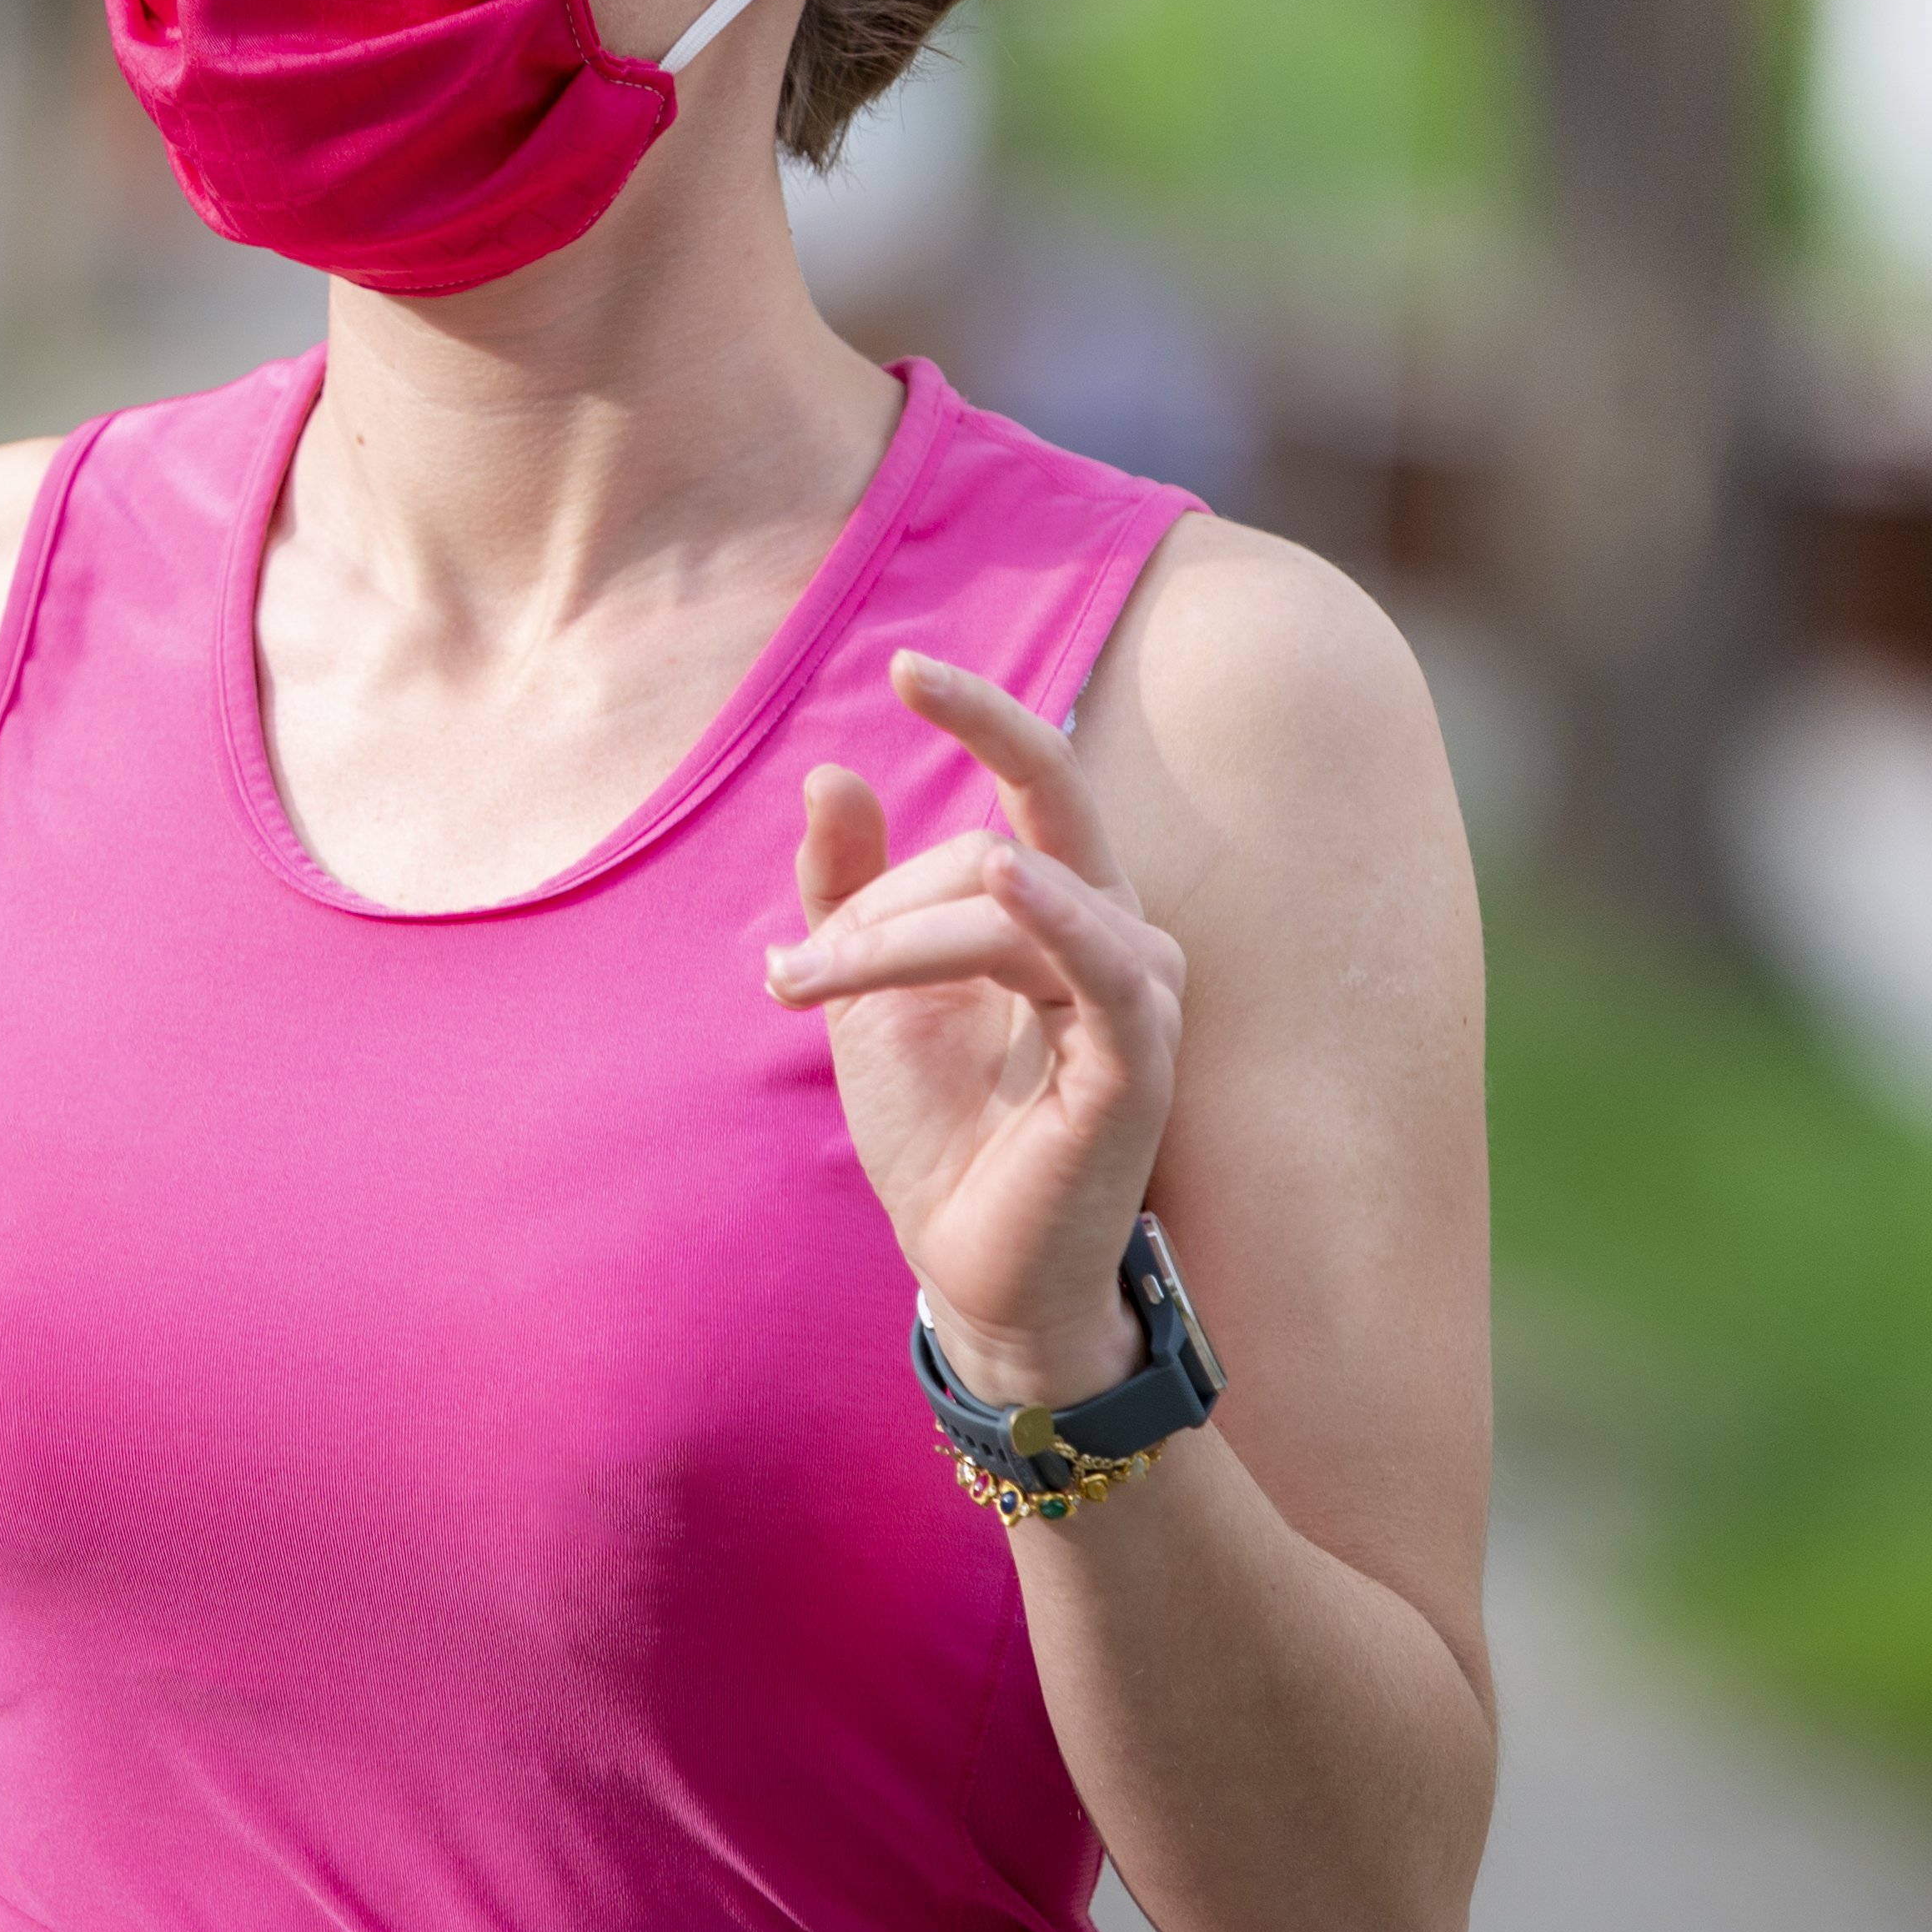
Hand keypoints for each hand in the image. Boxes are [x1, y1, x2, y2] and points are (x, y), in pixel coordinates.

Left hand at [765, 649, 1186, 1408]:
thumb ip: (851, 889)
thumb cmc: (936, 1128)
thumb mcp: (867, 991)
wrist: (967, 1267)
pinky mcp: (1138, 1064)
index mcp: (1069, 905)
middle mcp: (1122, 933)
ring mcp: (1141, 996)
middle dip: (892, 886)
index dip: (981, 717)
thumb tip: (832, 772)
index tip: (908, 665)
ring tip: (810, 996)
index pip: (1027, 788)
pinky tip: (1007, 876)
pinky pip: (1104, 968)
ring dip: (896, 943)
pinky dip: (1055, 914)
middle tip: (791, 970)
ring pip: (1013, 903)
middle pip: (1019, 828)